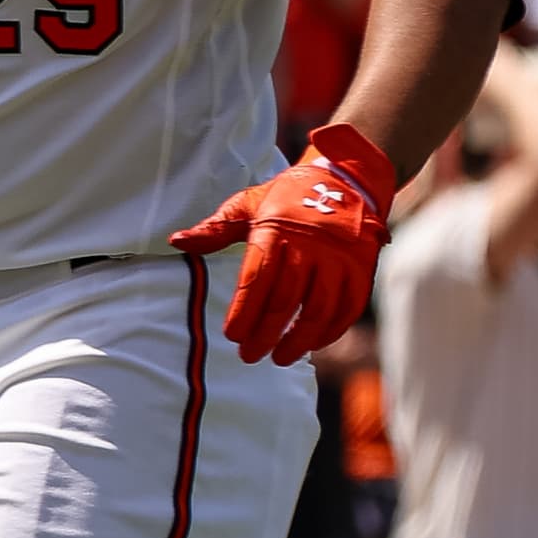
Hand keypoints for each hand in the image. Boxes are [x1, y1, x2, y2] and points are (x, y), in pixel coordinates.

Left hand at [168, 122, 395, 363]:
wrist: (344, 179)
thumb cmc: (286, 197)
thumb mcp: (248, 205)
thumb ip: (215, 229)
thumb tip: (176, 241)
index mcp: (276, 231)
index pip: (256, 280)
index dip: (244, 312)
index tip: (232, 336)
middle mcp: (310, 246)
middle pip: (285, 300)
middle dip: (265, 333)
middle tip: (249, 355)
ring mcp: (339, 259)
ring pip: (319, 309)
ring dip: (299, 339)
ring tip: (280, 357)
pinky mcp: (361, 268)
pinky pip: (348, 308)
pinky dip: (331, 331)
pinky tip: (313, 344)